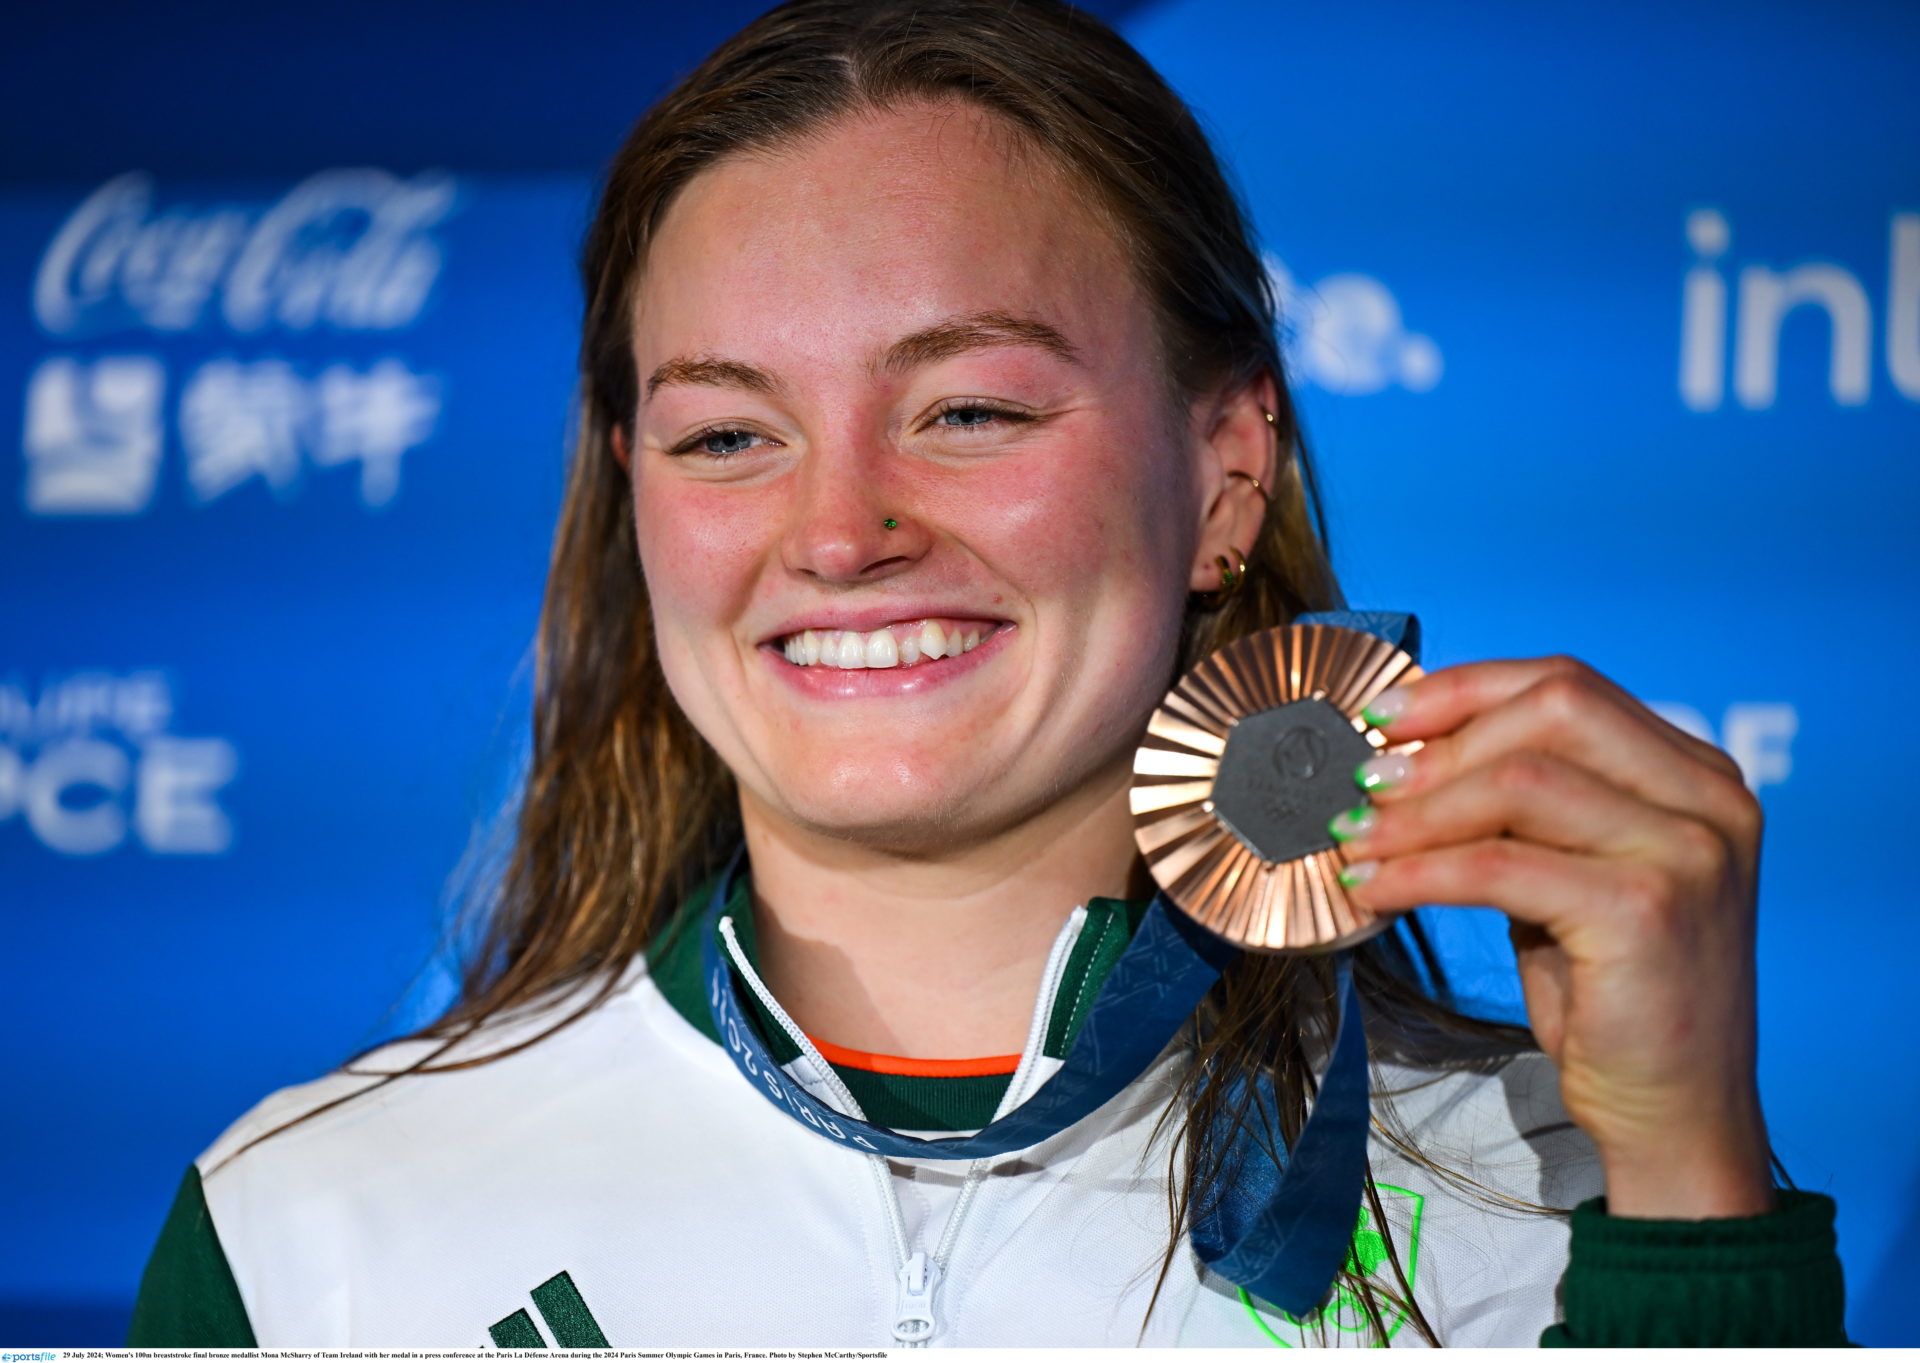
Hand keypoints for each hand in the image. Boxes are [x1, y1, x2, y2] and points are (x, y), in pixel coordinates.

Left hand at [1332, 655, 1775, 1218]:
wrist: (1674, 1114)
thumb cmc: (1611, 994)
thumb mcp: (1570, 873)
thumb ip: (1523, 806)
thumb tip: (1404, 752)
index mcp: (1697, 773)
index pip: (1568, 682)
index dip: (1465, 689)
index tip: (1386, 718)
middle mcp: (1710, 800)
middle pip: (1551, 709)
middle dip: (1441, 742)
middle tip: (1366, 784)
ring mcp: (1688, 852)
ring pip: (1519, 781)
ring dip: (1417, 810)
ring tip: (1356, 839)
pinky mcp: (1647, 911)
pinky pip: (1500, 865)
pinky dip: (1420, 869)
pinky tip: (1374, 888)